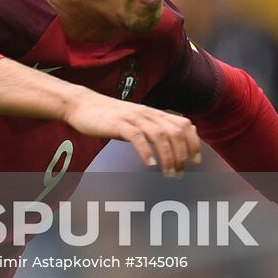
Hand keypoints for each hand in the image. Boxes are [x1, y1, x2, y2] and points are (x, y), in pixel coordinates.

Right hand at [62, 91, 201, 176]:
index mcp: (153, 113)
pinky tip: (149, 164)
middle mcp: (146, 113)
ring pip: (159, 135)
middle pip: (175, 132)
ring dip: (167, 157)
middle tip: (179, 173)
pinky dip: (146, 151)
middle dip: (181, 155)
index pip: (183, 124)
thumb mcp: (136, 120)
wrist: (82, 104)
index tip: (195, 161)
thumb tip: (176, 139)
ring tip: (167, 173)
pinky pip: (136, 137)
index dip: (193, 142)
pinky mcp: (117, 123)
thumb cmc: (109, 116)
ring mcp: (132, 117)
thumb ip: (155, 127)